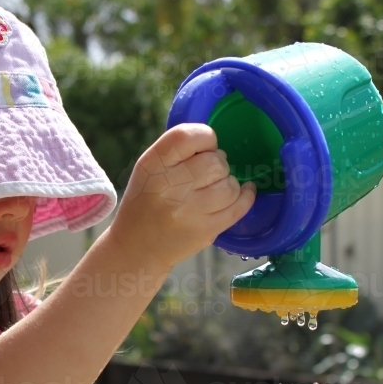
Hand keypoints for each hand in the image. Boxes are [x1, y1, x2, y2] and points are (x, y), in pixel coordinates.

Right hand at [110, 123, 255, 269]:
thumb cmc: (146, 202)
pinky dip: (245, 197)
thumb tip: (218, 145)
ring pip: (229, 185)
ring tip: (215, 188)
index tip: (204, 148)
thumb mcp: (149, 169)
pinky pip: (238, 207)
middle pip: (215, 162)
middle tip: (208, 174)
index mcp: (152, 164)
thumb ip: (178, 151)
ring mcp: (188, 211)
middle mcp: (169, 186)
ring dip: (228, 183)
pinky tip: (243, 192)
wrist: (137, 247)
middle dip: (218, 164)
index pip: (189, 136)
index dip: (205, 138)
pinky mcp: (204, 231)